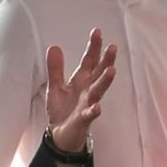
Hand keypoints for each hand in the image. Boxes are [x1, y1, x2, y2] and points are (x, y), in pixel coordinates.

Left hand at [46, 28, 116, 156]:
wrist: (60, 135)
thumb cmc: (62, 109)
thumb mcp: (55, 86)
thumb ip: (55, 68)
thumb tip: (54, 46)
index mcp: (81, 80)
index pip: (89, 60)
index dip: (93, 47)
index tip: (97, 31)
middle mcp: (88, 90)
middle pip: (98, 73)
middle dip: (106, 60)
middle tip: (112, 47)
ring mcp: (87, 104)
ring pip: (98, 91)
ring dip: (105, 81)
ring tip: (111, 70)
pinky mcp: (84, 120)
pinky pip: (90, 115)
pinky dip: (94, 111)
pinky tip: (97, 107)